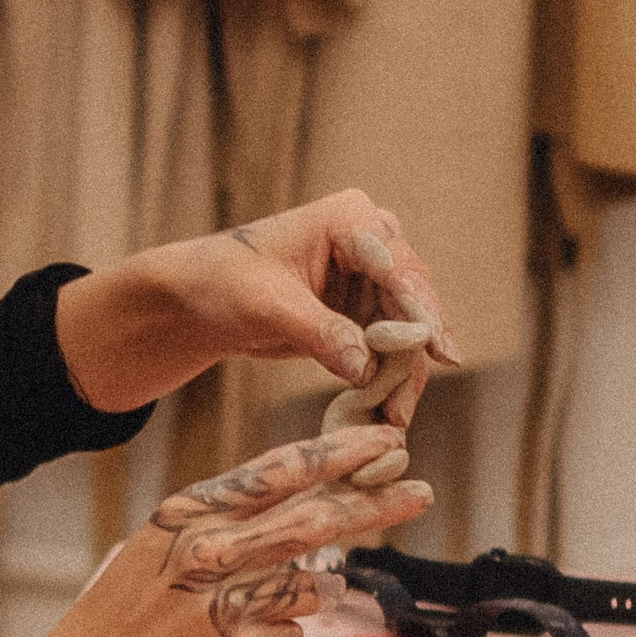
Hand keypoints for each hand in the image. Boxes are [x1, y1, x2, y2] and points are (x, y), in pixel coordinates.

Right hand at [0, 424, 435, 636]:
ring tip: (247, 613)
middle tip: (419, 490)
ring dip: (304, 596)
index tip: (382, 443)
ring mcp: (223, 607)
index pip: (278, 474)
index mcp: (188, 515)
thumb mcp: (160, 549)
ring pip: (310, 587)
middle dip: (374, 504)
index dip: (337, 456)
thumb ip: (229, 530)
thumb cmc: (121, 616)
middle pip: (315, 520)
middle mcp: (209, 552)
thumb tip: (307, 525)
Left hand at [54, 192, 455, 415]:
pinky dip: (389, 377)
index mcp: (350, 218)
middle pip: (412, 298)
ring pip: (408, 328)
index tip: (436, 347)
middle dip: (415, 351)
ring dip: (405, 373)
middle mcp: (372, 241)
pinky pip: (390, 346)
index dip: (420, 308)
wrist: (199, 299)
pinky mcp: (365, 310)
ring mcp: (373, 277)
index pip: (396, 265)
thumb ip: (320, 332)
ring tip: (396, 418)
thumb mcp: (268, 306)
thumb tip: (366, 367)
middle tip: (409, 401)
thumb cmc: (224, 282)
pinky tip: (388, 410)